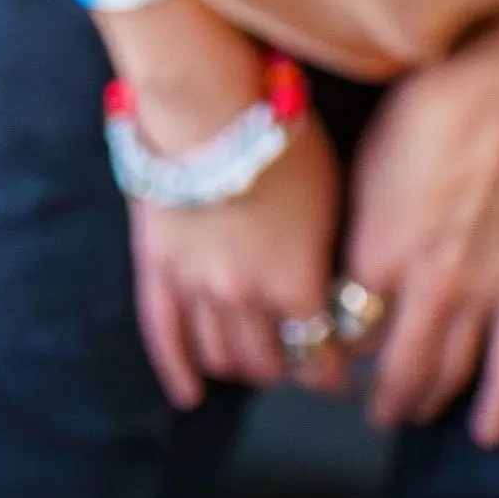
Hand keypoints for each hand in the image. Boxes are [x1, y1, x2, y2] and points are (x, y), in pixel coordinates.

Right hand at [129, 109, 344, 405]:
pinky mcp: (157, 267)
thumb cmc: (279, 138)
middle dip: (290, 367)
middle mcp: (245, 297)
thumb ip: (329, 258)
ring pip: (221, 354)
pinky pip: (163, 333)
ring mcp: (195, 285)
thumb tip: (340, 291)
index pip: (321, 355)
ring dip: (244, 366)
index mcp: (295, 285)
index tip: (341, 368)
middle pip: (271, 362)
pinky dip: (178, 370)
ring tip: (257, 361)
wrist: (206, 103)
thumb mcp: (331, 199)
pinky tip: (191, 394)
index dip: (334, 368)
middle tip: (299, 359)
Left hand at [339, 54, 498, 443]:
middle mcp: (424, 283)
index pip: (345, 325)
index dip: (335, 345)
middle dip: (379, 397)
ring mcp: (480, 291)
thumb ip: (353, 228)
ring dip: (426, 401)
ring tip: (411, 414)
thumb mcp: (361, 168)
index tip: (328, 351)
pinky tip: (486, 432)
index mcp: (375, 251)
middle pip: (396, 364)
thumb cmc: (422, 116)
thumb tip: (344, 267)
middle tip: (370, 412)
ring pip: (449, 370)